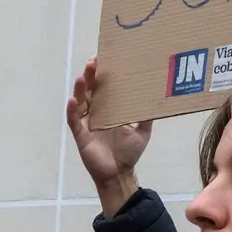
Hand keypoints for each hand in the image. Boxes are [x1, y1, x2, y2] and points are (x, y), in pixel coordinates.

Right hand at [67, 57, 152, 216]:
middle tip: (93, 62)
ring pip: (80, 101)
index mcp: (109, 108)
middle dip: (90, 75)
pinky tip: (72, 100)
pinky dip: (71, 110)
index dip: (102, 73)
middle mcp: (96, 112)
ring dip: (80, 88)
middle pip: (90, 89)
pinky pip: (73, 120)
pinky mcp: (81, 134)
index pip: (103, 86)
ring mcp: (87, 122)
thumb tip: (159, 98)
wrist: (119, 173)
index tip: (104, 58)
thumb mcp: (143, 130)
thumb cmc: (129, 152)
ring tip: (82, 77)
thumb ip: (147, 115)